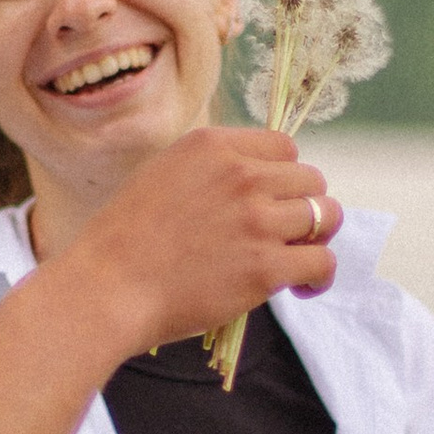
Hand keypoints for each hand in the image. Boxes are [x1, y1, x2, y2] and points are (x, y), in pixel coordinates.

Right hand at [76, 127, 338, 354]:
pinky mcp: (266, 266)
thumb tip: (249, 182)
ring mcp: (257, 220)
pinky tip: (301, 288)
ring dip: (315, 238)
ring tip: (295, 259)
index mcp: (213, 146)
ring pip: (325, 216)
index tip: (273, 199)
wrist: (108, 287)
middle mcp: (241, 174)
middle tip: (285, 233)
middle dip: (303, 205)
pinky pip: (321, 262)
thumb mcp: (161, 174)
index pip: (284, 145)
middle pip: (310, 179)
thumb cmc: (121, 240)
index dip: (284, 175)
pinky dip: (319, 276)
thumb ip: (208, 170)